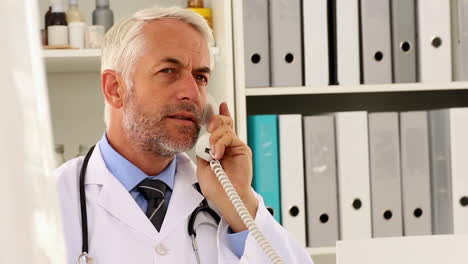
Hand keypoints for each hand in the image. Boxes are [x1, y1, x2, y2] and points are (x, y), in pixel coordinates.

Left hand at [196, 102, 257, 232]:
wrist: (228, 198)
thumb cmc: (216, 188)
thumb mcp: (202, 167)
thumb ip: (203, 152)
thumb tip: (204, 139)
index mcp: (218, 149)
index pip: (219, 128)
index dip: (219, 116)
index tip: (220, 106)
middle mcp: (228, 146)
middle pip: (222, 123)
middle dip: (214, 122)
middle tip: (208, 130)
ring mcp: (235, 146)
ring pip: (224, 128)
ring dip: (215, 138)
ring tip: (213, 153)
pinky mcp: (242, 149)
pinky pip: (230, 137)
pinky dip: (221, 143)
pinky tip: (218, 154)